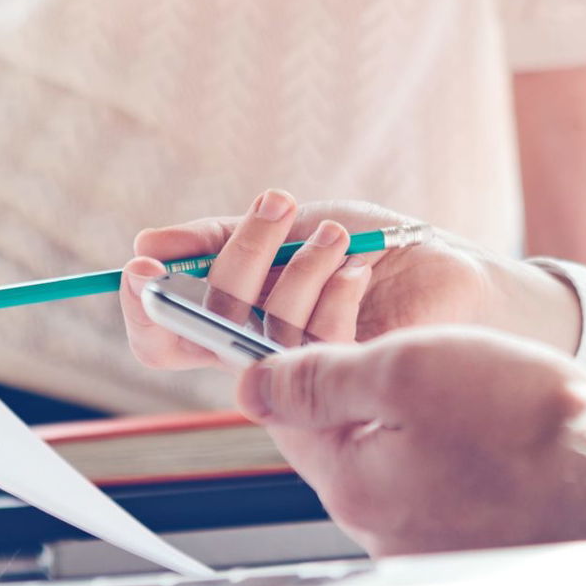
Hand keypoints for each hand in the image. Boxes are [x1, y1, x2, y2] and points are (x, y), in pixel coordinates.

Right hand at [119, 192, 581, 369]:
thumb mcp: (287, 228)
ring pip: (258, 330)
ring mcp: (296, 370)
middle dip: (239, 255)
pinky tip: (358, 268)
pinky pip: (312, 344)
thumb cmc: (368, 246)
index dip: (143, 305)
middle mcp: (255, 350)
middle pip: (203, 325)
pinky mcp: (341, 379)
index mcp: (231, 315)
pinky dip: (332, 292)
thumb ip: (219, 237)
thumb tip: (146, 244)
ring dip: (297, 266)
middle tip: (276, 205)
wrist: (443, 265)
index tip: (142, 267)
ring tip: (333, 234)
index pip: (160, 331)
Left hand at [231, 328, 585, 555]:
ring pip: (395, 469)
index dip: (303, 359)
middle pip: (342, 445)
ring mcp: (426, 549)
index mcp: (350, 483)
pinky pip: (441, 494)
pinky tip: (498, 435)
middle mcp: (378, 530)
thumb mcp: (407, 369)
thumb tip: (252, 383)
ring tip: (476, 392)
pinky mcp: (471, 553)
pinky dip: (458, 459)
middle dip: (368, 393)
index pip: (288, 417)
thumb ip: (320, 377)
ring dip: (418, 426)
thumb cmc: (527, 425)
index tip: (332, 324)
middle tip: (426, 355)